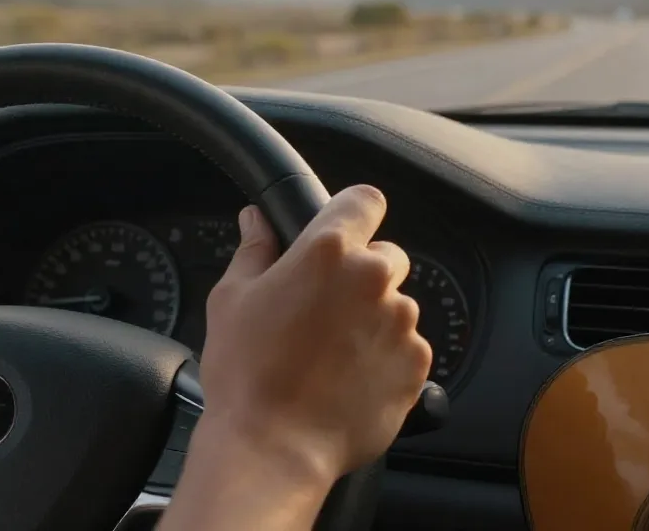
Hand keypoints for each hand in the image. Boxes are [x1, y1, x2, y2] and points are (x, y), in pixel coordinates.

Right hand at [197, 185, 430, 484]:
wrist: (273, 447)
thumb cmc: (246, 374)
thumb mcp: (232, 300)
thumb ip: (254, 250)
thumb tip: (256, 221)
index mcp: (328, 252)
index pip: (365, 200)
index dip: (354, 213)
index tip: (344, 228)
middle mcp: (373, 279)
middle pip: (385, 256)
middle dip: (361, 274)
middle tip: (323, 308)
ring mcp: (401, 323)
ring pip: (396, 305)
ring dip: (374, 319)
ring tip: (332, 353)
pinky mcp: (417, 365)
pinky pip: (407, 348)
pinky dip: (386, 358)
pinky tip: (348, 378)